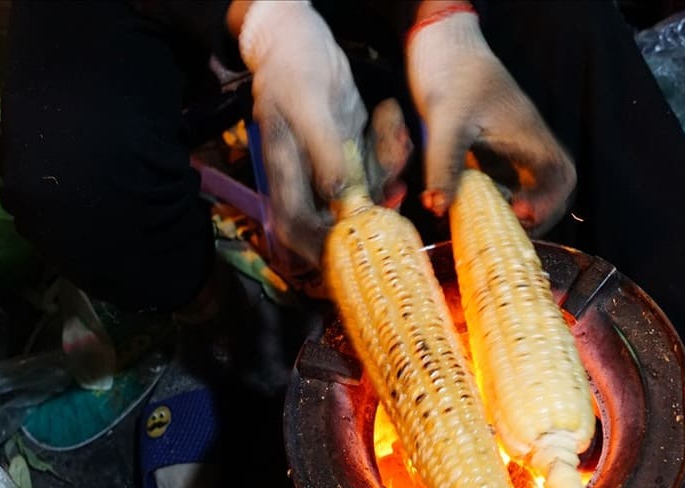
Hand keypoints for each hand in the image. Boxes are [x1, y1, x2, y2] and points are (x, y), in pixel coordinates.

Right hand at [235, 1, 408, 268]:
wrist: (299, 37)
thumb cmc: (293, 66)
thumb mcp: (308, 104)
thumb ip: (322, 149)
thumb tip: (337, 194)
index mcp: (286, 174)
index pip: (299, 227)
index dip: (322, 249)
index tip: (357, 253)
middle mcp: (308, 179)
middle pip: (338, 219)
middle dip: (372, 214)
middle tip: (398, 194)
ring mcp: (331, 166)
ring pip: (366, 193)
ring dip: (388, 175)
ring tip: (395, 137)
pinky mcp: (350, 151)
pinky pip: (377, 167)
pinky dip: (391, 152)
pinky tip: (390, 120)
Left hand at [407, 5, 575, 235]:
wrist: (441, 43)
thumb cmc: (451, 74)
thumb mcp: (445, 124)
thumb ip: (443, 167)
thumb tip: (439, 209)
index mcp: (528, 136)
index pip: (560, 176)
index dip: (550, 202)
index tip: (523, 217)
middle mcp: (524, 142)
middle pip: (550, 186)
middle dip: (537, 213)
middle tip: (509, 229)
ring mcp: (507, 144)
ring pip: (524, 185)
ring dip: (512, 208)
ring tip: (488, 226)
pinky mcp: (487, 145)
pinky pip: (499, 179)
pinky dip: (490, 197)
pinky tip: (465, 207)